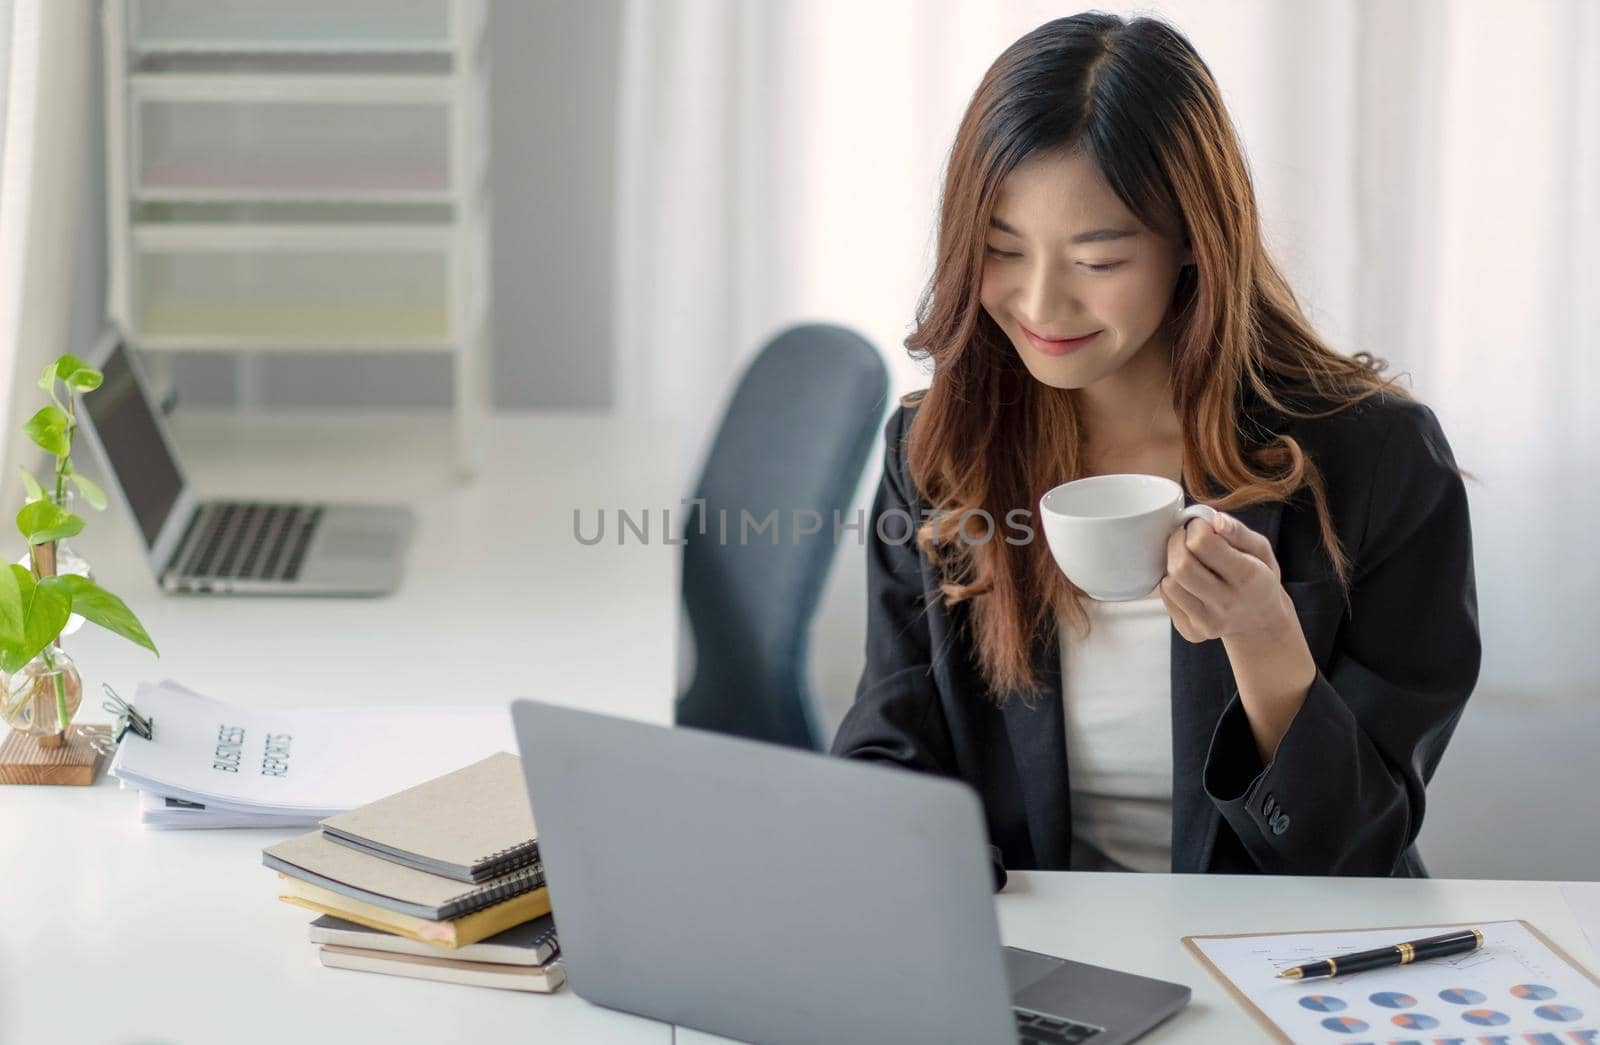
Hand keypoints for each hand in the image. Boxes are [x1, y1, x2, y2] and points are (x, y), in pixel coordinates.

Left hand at [1158, 511, 1293, 643]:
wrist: (1260, 621)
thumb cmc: (1259, 578)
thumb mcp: (1260, 550)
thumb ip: (1239, 532)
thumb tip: (1215, 519)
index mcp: (1248, 577)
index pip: (1204, 544)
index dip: (1196, 527)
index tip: (1201, 525)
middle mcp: (1227, 604)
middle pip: (1181, 566)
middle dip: (1177, 542)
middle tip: (1186, 536)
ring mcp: (1208, 622)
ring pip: (1170, 584)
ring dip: (1172, 563)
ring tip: (1187, 557)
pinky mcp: (1191, 632)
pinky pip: (1167, 598)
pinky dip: (1172, 582)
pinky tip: (1188, 579)